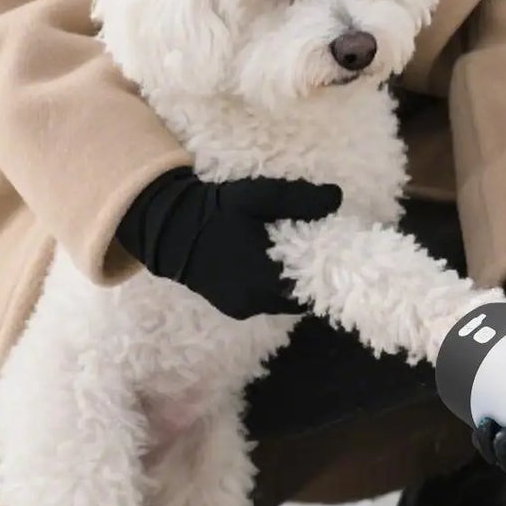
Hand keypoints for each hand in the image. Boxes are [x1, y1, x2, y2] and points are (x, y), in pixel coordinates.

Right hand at [116, 166, 341, 319]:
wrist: (169, 229)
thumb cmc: (216, 211)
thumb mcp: (258, 196)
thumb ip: (299, 199)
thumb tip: (337, 198)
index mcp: (263, 277)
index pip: (311, 288)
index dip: (327, 272)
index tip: (336, 253)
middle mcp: (254, 301)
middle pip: (298, 299)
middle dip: (310, 278)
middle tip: (318, 252)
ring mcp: (242, 308)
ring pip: (282, 302)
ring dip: (290, 284)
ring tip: (297, 258)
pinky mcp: (232, 309)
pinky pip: (264, 302)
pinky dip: (273, 288)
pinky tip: (274, 266)